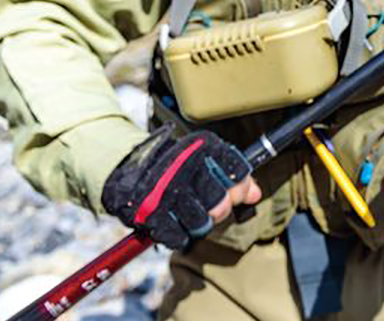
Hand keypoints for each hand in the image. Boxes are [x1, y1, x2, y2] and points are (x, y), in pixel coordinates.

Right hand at [102, 125, 259, 250]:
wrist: (129, 167)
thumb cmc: (175, 165)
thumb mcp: (205, 160)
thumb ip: (233, 175)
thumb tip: (255, 194)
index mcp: (202, 147)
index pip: (237, 171)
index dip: (240, 187)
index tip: (233, 191)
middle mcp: (185, 165)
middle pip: (221, 201)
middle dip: (220, 209)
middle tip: (210, 207)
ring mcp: (166, 190)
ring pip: (202, 221)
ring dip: (199, 223)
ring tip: (191, 214)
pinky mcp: (151, 213)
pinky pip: (178, 236)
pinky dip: (179, 235)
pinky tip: (175, 224)